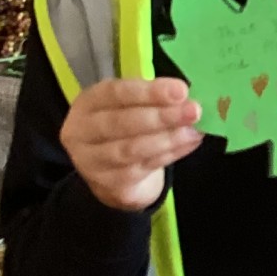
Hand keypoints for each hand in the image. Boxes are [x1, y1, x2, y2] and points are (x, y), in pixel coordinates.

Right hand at [61, 76, 200, 211]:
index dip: (149, 92)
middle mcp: (82, 132)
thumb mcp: (128, 105)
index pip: (116, 94)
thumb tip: (186, 96)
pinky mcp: (109, 185)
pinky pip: (143, 168)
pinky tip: (189, 143)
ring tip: (194, 130)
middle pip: (121, 123)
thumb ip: (151, 98)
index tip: (181, 90)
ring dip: (168, 139)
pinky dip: (170, 154)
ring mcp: (92, 162)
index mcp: (87, 103)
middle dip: (161, 116)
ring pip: (132, 150)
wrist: (109, 171)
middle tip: (194, 111)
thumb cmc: (123, 126)